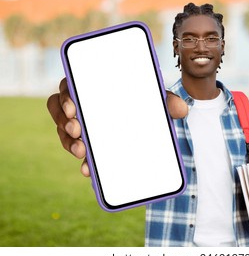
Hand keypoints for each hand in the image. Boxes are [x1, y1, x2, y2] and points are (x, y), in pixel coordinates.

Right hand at [47, 78, 187, 176]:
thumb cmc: (143, 104)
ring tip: (82, 150)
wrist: (144, 124)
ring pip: (63, 130)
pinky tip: (88, 170)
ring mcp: (81, 125)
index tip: (74, 108)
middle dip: (63, 120)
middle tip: (77, 129)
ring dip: (68, 141)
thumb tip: (183, 110)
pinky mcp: (87, 143)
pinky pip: (76, 150)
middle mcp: (83, 105)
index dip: (66, 96)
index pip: (69, 86)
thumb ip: (166, 102)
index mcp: (93, 88)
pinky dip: (82, 161)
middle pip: (58, 108)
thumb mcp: (154, 101)